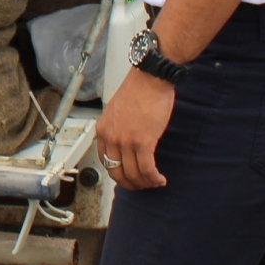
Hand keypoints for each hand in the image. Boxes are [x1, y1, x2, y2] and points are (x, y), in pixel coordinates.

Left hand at [94, 68, 175, 189]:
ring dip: (145, 183)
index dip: (118, 174)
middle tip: (142, 185)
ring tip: (155, 182)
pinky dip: (154, 178)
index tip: (129, 177)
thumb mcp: (118, 111)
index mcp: (103, 129)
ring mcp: (125, 141)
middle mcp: (111, 137)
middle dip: (131, 183)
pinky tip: (160, 179)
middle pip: (117, 172)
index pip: (105, 162)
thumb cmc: (138, 91)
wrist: (150, 79)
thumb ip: (118, 128)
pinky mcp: (142, 142)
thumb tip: (127, 145)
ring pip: (133, 174)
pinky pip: (147, 169)